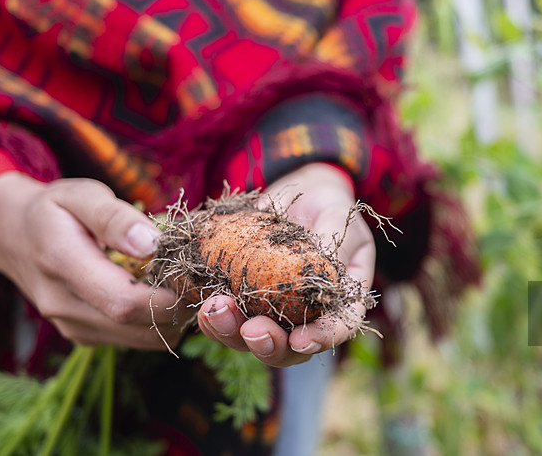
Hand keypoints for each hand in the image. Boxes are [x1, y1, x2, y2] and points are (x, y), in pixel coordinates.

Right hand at [0, 173, 189, 349]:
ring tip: (185, 284)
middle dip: (179, 307)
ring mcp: (71, 326)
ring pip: (140, 339)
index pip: (123, 301)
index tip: (197, 277)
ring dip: (172, 318)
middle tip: (202, 279)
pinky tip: (163, 294)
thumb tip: (152, 245)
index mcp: (62, 264)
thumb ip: (116, 218)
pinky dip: (157, 323)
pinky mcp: (83, 336)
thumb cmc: (55, 208)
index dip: (168, 297)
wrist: (12, 235)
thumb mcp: (83, 195)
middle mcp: (62, 305)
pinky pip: (132, 339)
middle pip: (136, 326)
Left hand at [196, 163, 375, 366]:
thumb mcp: (337, 214)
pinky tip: (202, 304)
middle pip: (290, 348)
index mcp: (339, 301)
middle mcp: (306, 316)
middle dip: (269, 345)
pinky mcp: (243, 299)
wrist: (298, 193)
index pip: (337, 329)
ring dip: (232, 332)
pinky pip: (228, 317)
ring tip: (215, 311)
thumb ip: (333, 239)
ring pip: (252, 338)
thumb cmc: (327, 204)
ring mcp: (273, 312)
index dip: (321, 339)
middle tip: (252, 331)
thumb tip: (324, 266)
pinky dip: (213, 316)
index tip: (301, 340)